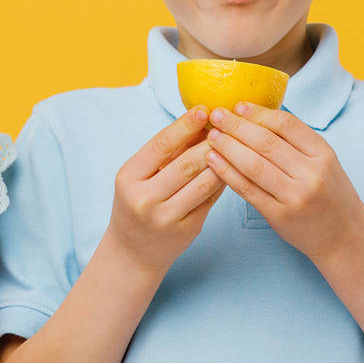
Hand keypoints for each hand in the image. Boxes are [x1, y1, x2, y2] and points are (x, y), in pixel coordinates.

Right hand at [104, 107, 226, 275]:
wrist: (132, 253)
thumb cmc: (136, 205)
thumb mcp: (138, 177)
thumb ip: (165, 155)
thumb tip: (199, 123)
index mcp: (129, 178)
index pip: (161, 145)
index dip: (185, 125)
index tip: (204, 109)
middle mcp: (145, 198)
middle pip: (186, 163)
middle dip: (211, 141)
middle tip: (228, 124)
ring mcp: (166, 217)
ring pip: (204, 182)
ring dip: (223, 160)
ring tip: (235, 143)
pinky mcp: (186, 230)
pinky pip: (211, 199)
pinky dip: (223, 181)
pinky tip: (233, 167)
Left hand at [205, 103, 363, 260]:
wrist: (344, 235)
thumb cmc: (329, 193)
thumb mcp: (324, 162)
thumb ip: (296, 142)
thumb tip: (255, 115)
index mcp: (323, 154)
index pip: (286, 125)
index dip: (258, 113)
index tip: (238, 105)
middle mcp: (311, 173)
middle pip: (266, 142)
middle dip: (237, 126)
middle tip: (216, 114)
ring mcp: (295, 196)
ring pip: (254, 165)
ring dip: (228, 147)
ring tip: (212, 136)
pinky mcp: (279, 215)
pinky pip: (247, 189)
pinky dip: (227, 173)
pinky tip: (213, 161)